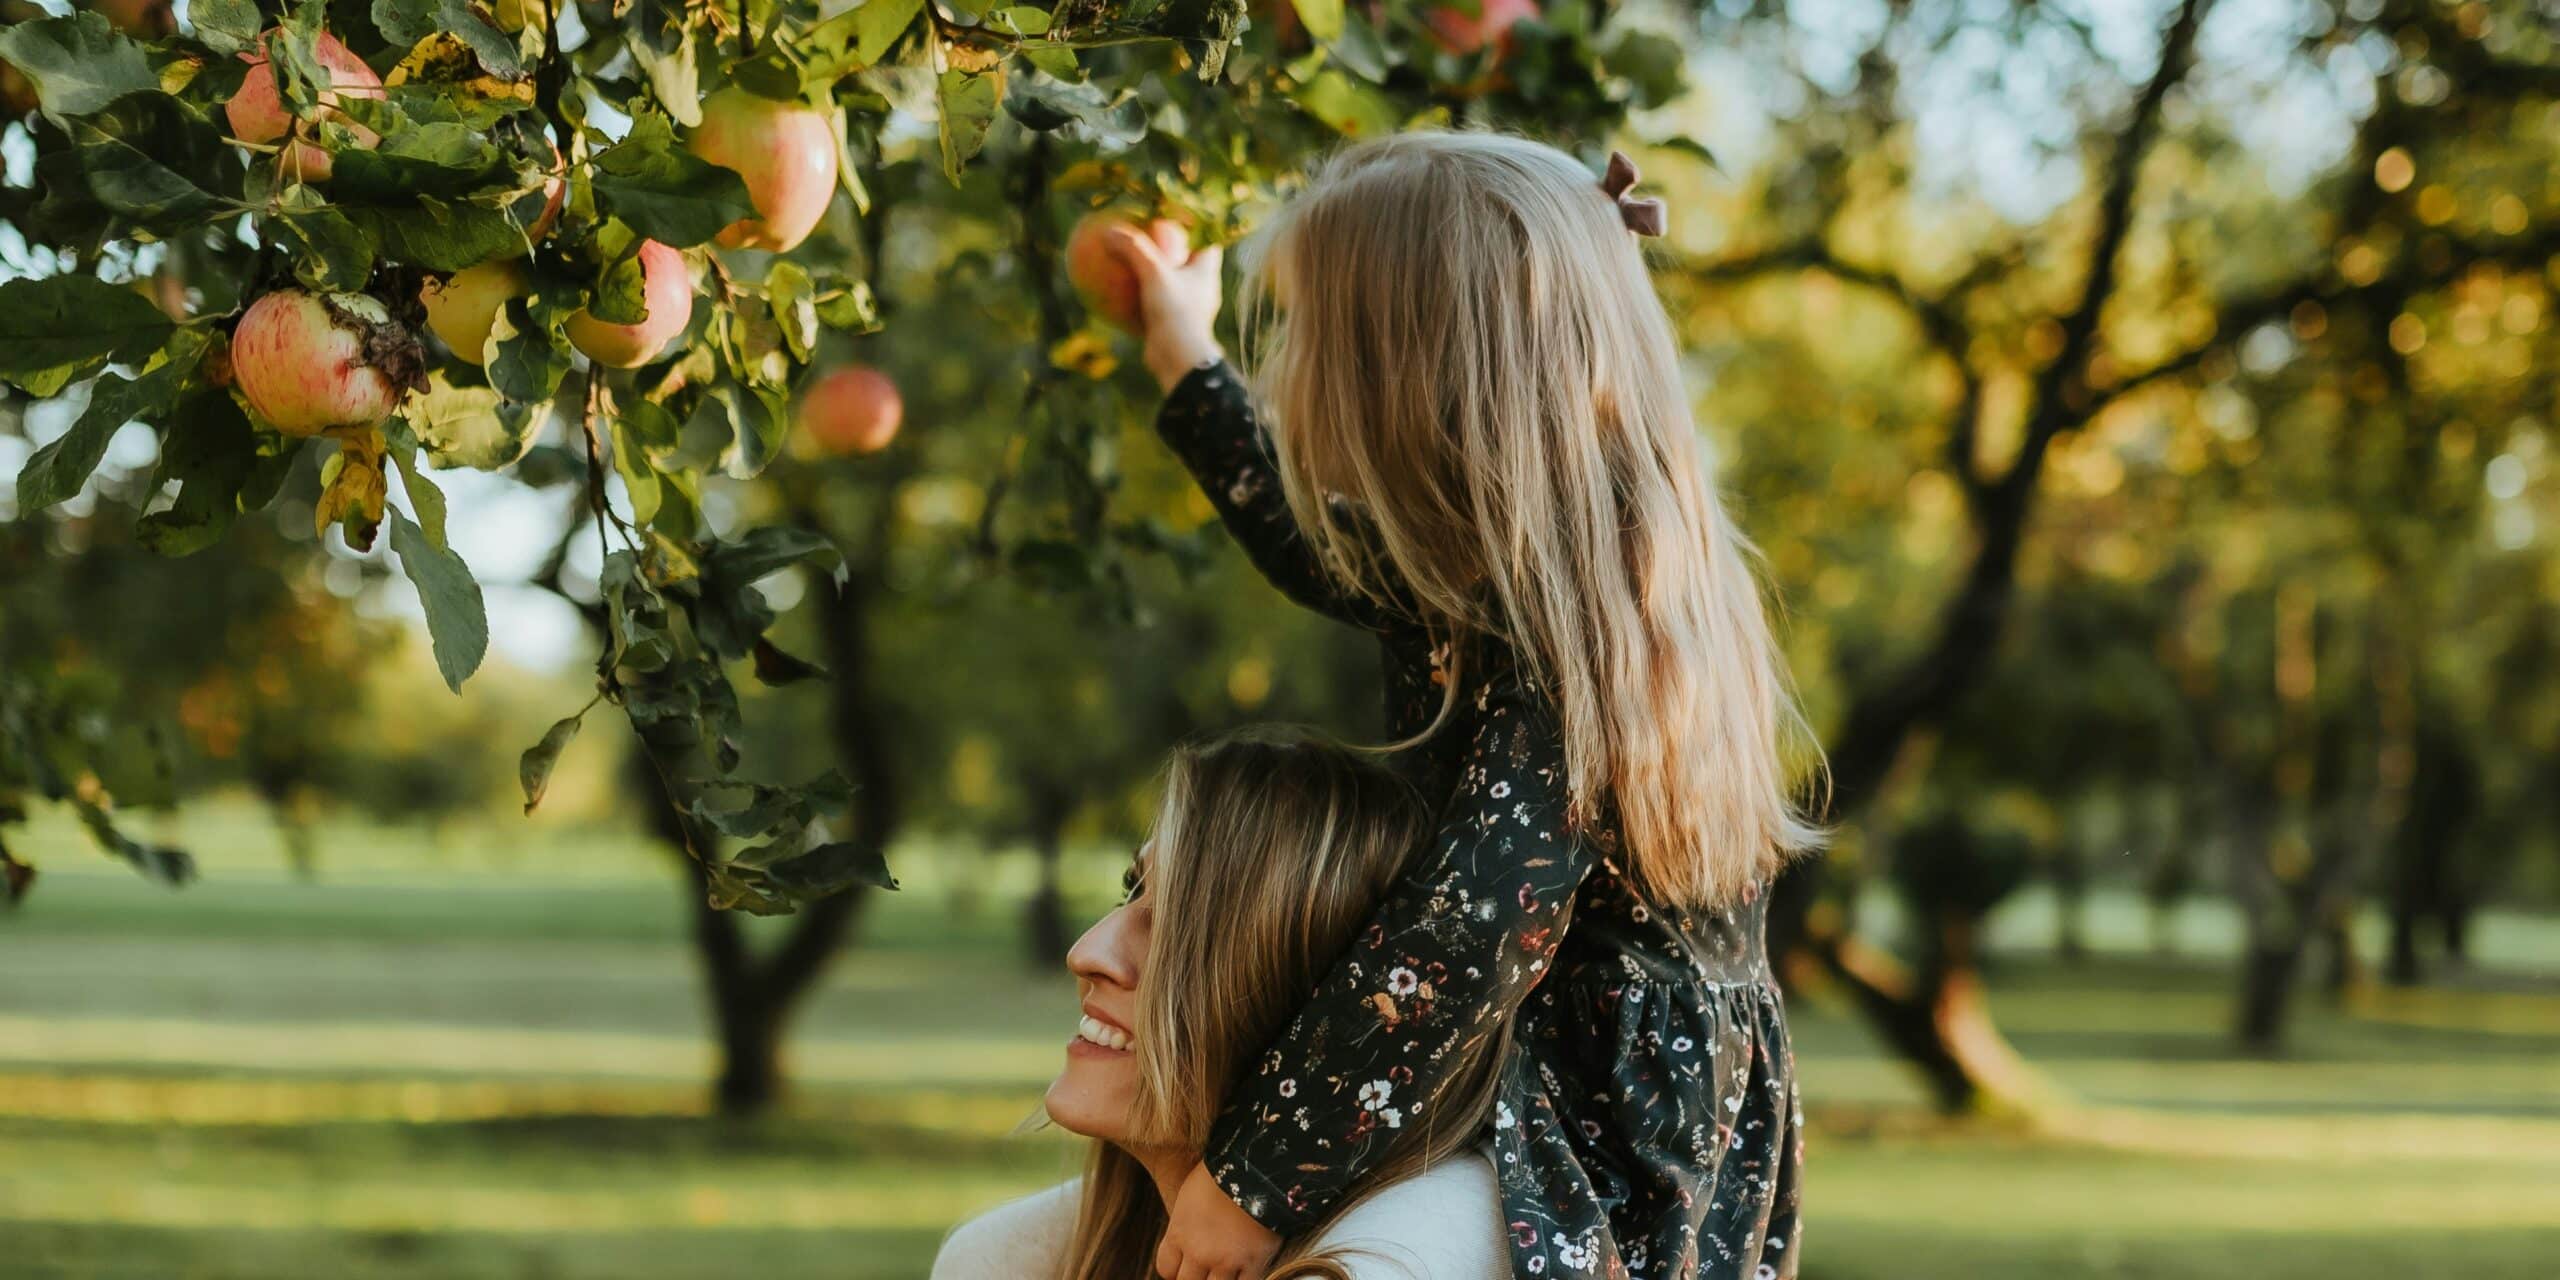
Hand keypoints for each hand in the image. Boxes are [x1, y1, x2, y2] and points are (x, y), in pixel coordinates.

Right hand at [1102, 220, 1225, 392]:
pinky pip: (1152, 307)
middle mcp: (1202, 288)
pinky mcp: (1172, 327)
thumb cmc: (1177, 313)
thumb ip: (1134, 249)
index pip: (1206, 239)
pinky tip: (1113, 297)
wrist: (1180, 362)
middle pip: (1186, 261)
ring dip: (1150, 276)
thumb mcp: (1154, 274)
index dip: (1194, 226)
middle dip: (1169, 250)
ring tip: (1126, 264)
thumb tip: (1111, 231)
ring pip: (1169, 286)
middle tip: (1144, 237)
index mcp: (1207, 271)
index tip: (1172, 217)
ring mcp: (1188, 309)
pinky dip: (1136, 301)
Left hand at [1155, 1161, 1280, 1279]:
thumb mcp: (1190, 1194)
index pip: (1166, 1269)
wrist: (1256, 1167)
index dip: (1176, 1271)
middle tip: (1207, 1269)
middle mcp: (1199, 1252)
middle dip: (1195, 1278)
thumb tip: (1186, 1232)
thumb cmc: (1222, 1172)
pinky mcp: (1254, 1263)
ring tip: (1227, 1270)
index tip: (1185, 1266)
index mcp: (1180, 1233)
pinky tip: (1248, 1270)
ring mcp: (1226, 1260)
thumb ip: (1185, 1222)